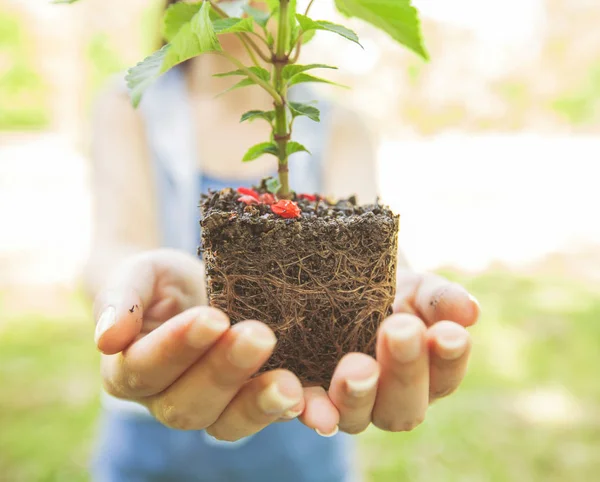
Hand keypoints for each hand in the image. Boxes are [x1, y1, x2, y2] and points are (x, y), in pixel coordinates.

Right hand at [93, 249, 304, 441]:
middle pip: (188, 404)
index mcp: (132, 370)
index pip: (146, 369)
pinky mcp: (251, 401)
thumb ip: (120, 298)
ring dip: (261, 404)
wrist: (191, 290)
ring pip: (229, 424)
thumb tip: (107, 338)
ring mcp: (212, 407)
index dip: (177, 348)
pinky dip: (295, 413)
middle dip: (226, 372)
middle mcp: (167, 399)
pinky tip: (317, 403)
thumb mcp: (139, 273)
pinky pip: (270, 417)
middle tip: (260, 335)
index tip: (212, 318)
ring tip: (292, 386)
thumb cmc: (159, 282)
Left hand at [297, 270, 479, 435]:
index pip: (444, 378)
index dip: (449, 359)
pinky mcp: (308, 398)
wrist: (336, 285)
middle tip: (399, 330)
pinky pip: (308, 411)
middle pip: (404, 407)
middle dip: (405, 370)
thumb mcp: (415, 288)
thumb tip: (469, 311)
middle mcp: (389, 400)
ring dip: (358, 393)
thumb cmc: (387, 291)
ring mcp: (348, 404)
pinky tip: (304, 396)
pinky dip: (310, 408)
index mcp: (424, 376)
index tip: (448, 333)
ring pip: (357, 417)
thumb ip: (440, 299)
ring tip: (357, 365)